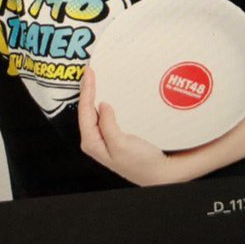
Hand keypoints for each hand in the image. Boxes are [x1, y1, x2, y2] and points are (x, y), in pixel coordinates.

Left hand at [78, 67, 183, 186]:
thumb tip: (102, 105)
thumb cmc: (141, 163)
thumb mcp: (121, 145)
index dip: (86, 90)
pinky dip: (103, 100)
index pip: (85, 111)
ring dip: (94, 94)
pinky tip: (106, 93)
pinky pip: (104, 113)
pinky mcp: (114, 134)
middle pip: (86, 109)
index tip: (89, 74)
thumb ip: (108, 126)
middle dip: (87, 90)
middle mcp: (96, 140)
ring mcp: (104, 137)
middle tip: (89, 71)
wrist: (159, 172)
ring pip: (94, 110)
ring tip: (93, 78)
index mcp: (93, 143)